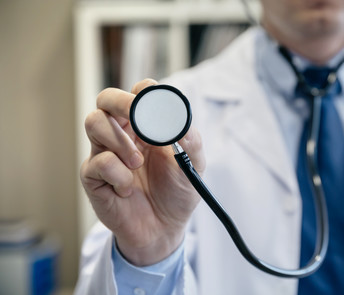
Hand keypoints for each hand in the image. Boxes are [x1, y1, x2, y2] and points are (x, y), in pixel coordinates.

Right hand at [80, 79, 204, 265]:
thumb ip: (191, 141)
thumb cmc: (177, 192)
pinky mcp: (94, 176)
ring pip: (94, 121)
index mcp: (148, 125)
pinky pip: (97, 162)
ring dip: (118, 139)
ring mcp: (105, 152)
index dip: (146, 92)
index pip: (140, 93)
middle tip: (138, 117)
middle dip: (122, 103)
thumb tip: (181, 123)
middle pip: (107, 99)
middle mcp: (124, 133)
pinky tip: (128, 190)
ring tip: (137, 162)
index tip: (158, 105)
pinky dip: (118, 175)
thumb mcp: (194, 166)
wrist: (164, 228)